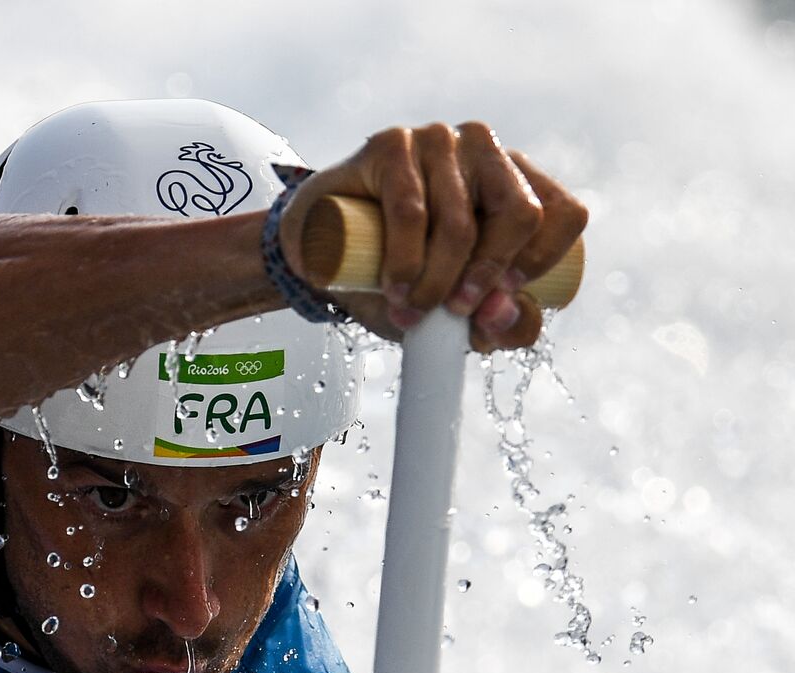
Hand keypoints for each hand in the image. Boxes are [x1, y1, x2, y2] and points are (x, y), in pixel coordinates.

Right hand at [279, 122, 587, 351]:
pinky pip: (411, 209)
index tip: (501, 301)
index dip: (542, 262)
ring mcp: (438, 141)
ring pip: (459, 222)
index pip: (563, 214)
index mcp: (516, 184)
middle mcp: (485, 151)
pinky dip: (406, 260)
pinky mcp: (392, 143)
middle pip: (519, 213)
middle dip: (487, 276)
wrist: (316, 246)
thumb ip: (495, 323)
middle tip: (456, 312)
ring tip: (411, 310)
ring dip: (436, 281)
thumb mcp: (451, 307)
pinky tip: (396, 288)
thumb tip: (503, 317)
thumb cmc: (393, 272)